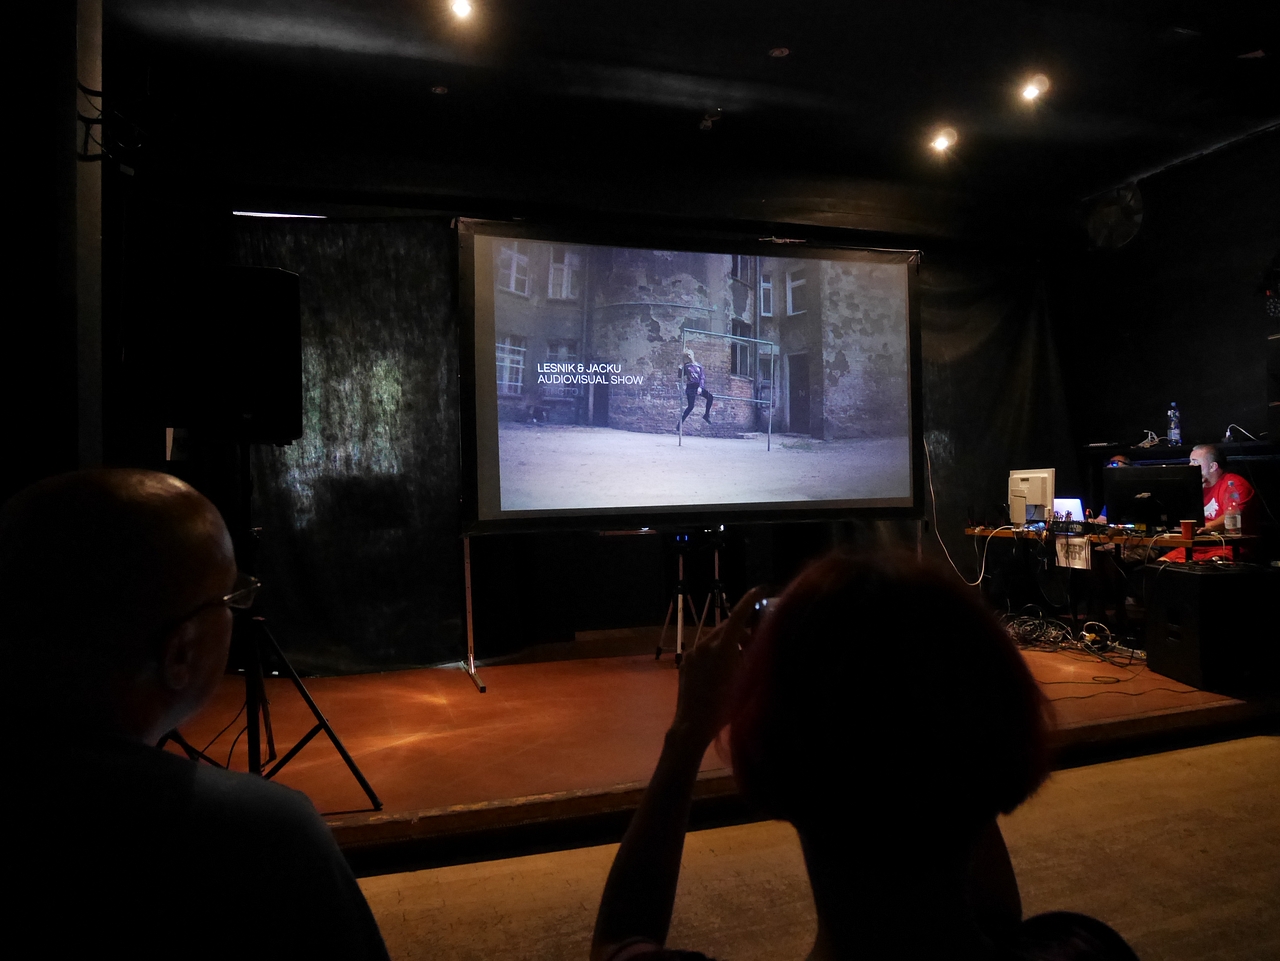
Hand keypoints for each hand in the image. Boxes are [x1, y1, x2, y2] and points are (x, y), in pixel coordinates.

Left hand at [670, 587, 766, 748]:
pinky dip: (717, 652)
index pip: (738, 615)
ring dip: (730, 642)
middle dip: (742, 630)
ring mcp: (693, 652)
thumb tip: (758, 640)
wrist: (692, 725)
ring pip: (716, 638)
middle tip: (756, 641)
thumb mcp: (745, 680)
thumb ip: (751, 656)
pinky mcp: (686, 661)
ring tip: (741, 659)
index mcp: (722, 647)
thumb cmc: (724, 707)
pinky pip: (705, 649)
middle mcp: (706, 644)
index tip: (760, 589)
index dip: (749, 600)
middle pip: (728, 627)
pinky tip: (723, 669)